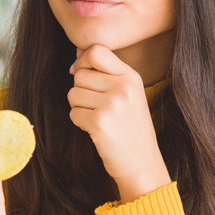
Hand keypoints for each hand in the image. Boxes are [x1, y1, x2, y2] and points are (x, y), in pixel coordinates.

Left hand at [68, 45, 171, 202]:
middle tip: (96, 106)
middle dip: (80, 90)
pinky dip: (79, 122)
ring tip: (98, 118)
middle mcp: (123, 87)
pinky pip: (73, 113)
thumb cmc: (131, 128)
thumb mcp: (128, 94)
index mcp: (131, 77)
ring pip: (73, 93)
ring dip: (78, 107)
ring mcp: (111, 105)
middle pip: (80, 74)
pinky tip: (96, 130)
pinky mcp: (99, 123)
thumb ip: (106, 72)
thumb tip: (78, 51)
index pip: (96, 51)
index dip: (82, 60)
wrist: (141, 163)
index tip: (80, 72)